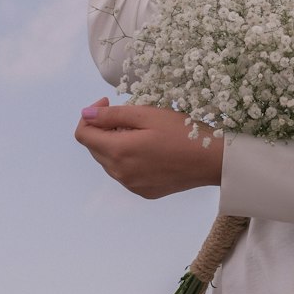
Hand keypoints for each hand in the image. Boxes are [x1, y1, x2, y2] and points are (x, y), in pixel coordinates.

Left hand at [74, 97, 222, 198]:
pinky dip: (128, 158)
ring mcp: (131, 185)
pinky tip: (150, 149)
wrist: (211, 161)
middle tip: (130, 115)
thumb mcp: (147, 115)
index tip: (108, 102)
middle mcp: (119, 173)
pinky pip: (125, 172)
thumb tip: (85, 114)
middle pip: (95, 148)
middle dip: (104, 128)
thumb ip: (112, 115)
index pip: (83, 135)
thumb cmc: (181, 131)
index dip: (90, 115)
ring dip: (116, 143)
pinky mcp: (143, 191)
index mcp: (118, 151)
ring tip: (143, 132)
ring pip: (109, 161)